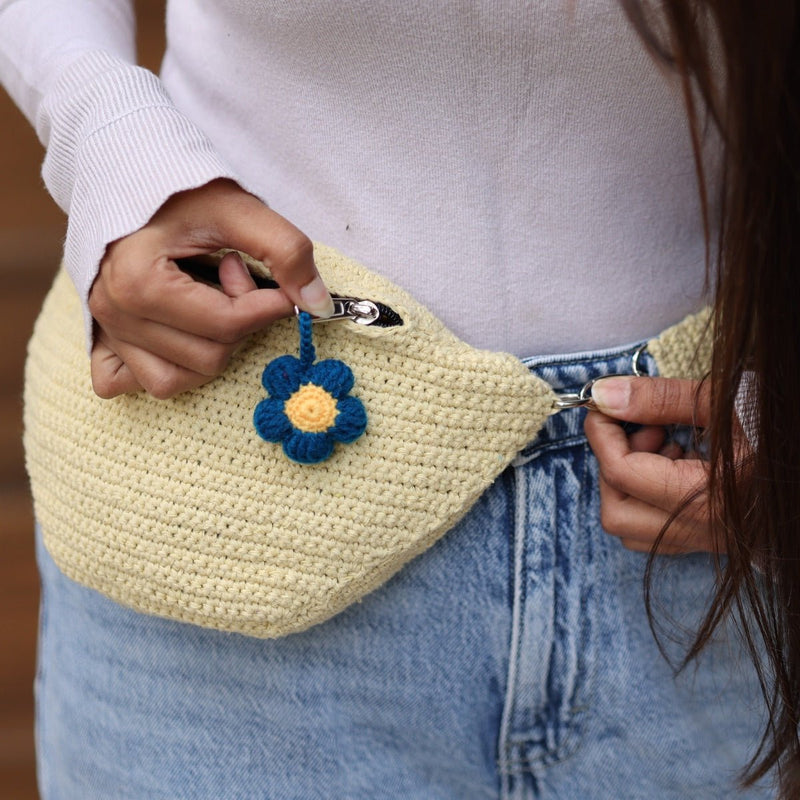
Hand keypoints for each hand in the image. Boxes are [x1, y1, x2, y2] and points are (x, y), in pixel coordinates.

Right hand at [88, 179, 333, 398]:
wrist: (132, 177)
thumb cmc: (182, 192)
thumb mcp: (239, 209)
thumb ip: (285, 250)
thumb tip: (319, 304)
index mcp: (138, 281)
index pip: (227, 325)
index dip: (267, 307)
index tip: (275, 283)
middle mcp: (114, 313)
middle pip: (209, 357)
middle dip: (239, 323)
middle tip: (232, 276)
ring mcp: (107, 332)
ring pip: (178, 379)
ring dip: (210, 349)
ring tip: (208, 300)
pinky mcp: (105, 344)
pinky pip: (141, 383)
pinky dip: (169, 368)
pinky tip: (184, 335)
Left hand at [584, 376, 719, 554]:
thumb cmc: (773, 430)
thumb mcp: (722, 404)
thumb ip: (661, 400)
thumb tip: (604, 395)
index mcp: (708, 499)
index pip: (622, 474)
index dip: (602, 435)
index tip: (605, 407)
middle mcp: (703, 532)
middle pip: (615, 512)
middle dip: (614, 464)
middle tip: (644, 431)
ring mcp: (704, 543)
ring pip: (628, 528)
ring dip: (628, 484)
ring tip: (665, 446)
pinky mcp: (705, 543)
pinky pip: (649, 534)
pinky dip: (643, 499)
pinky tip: (674, 467)